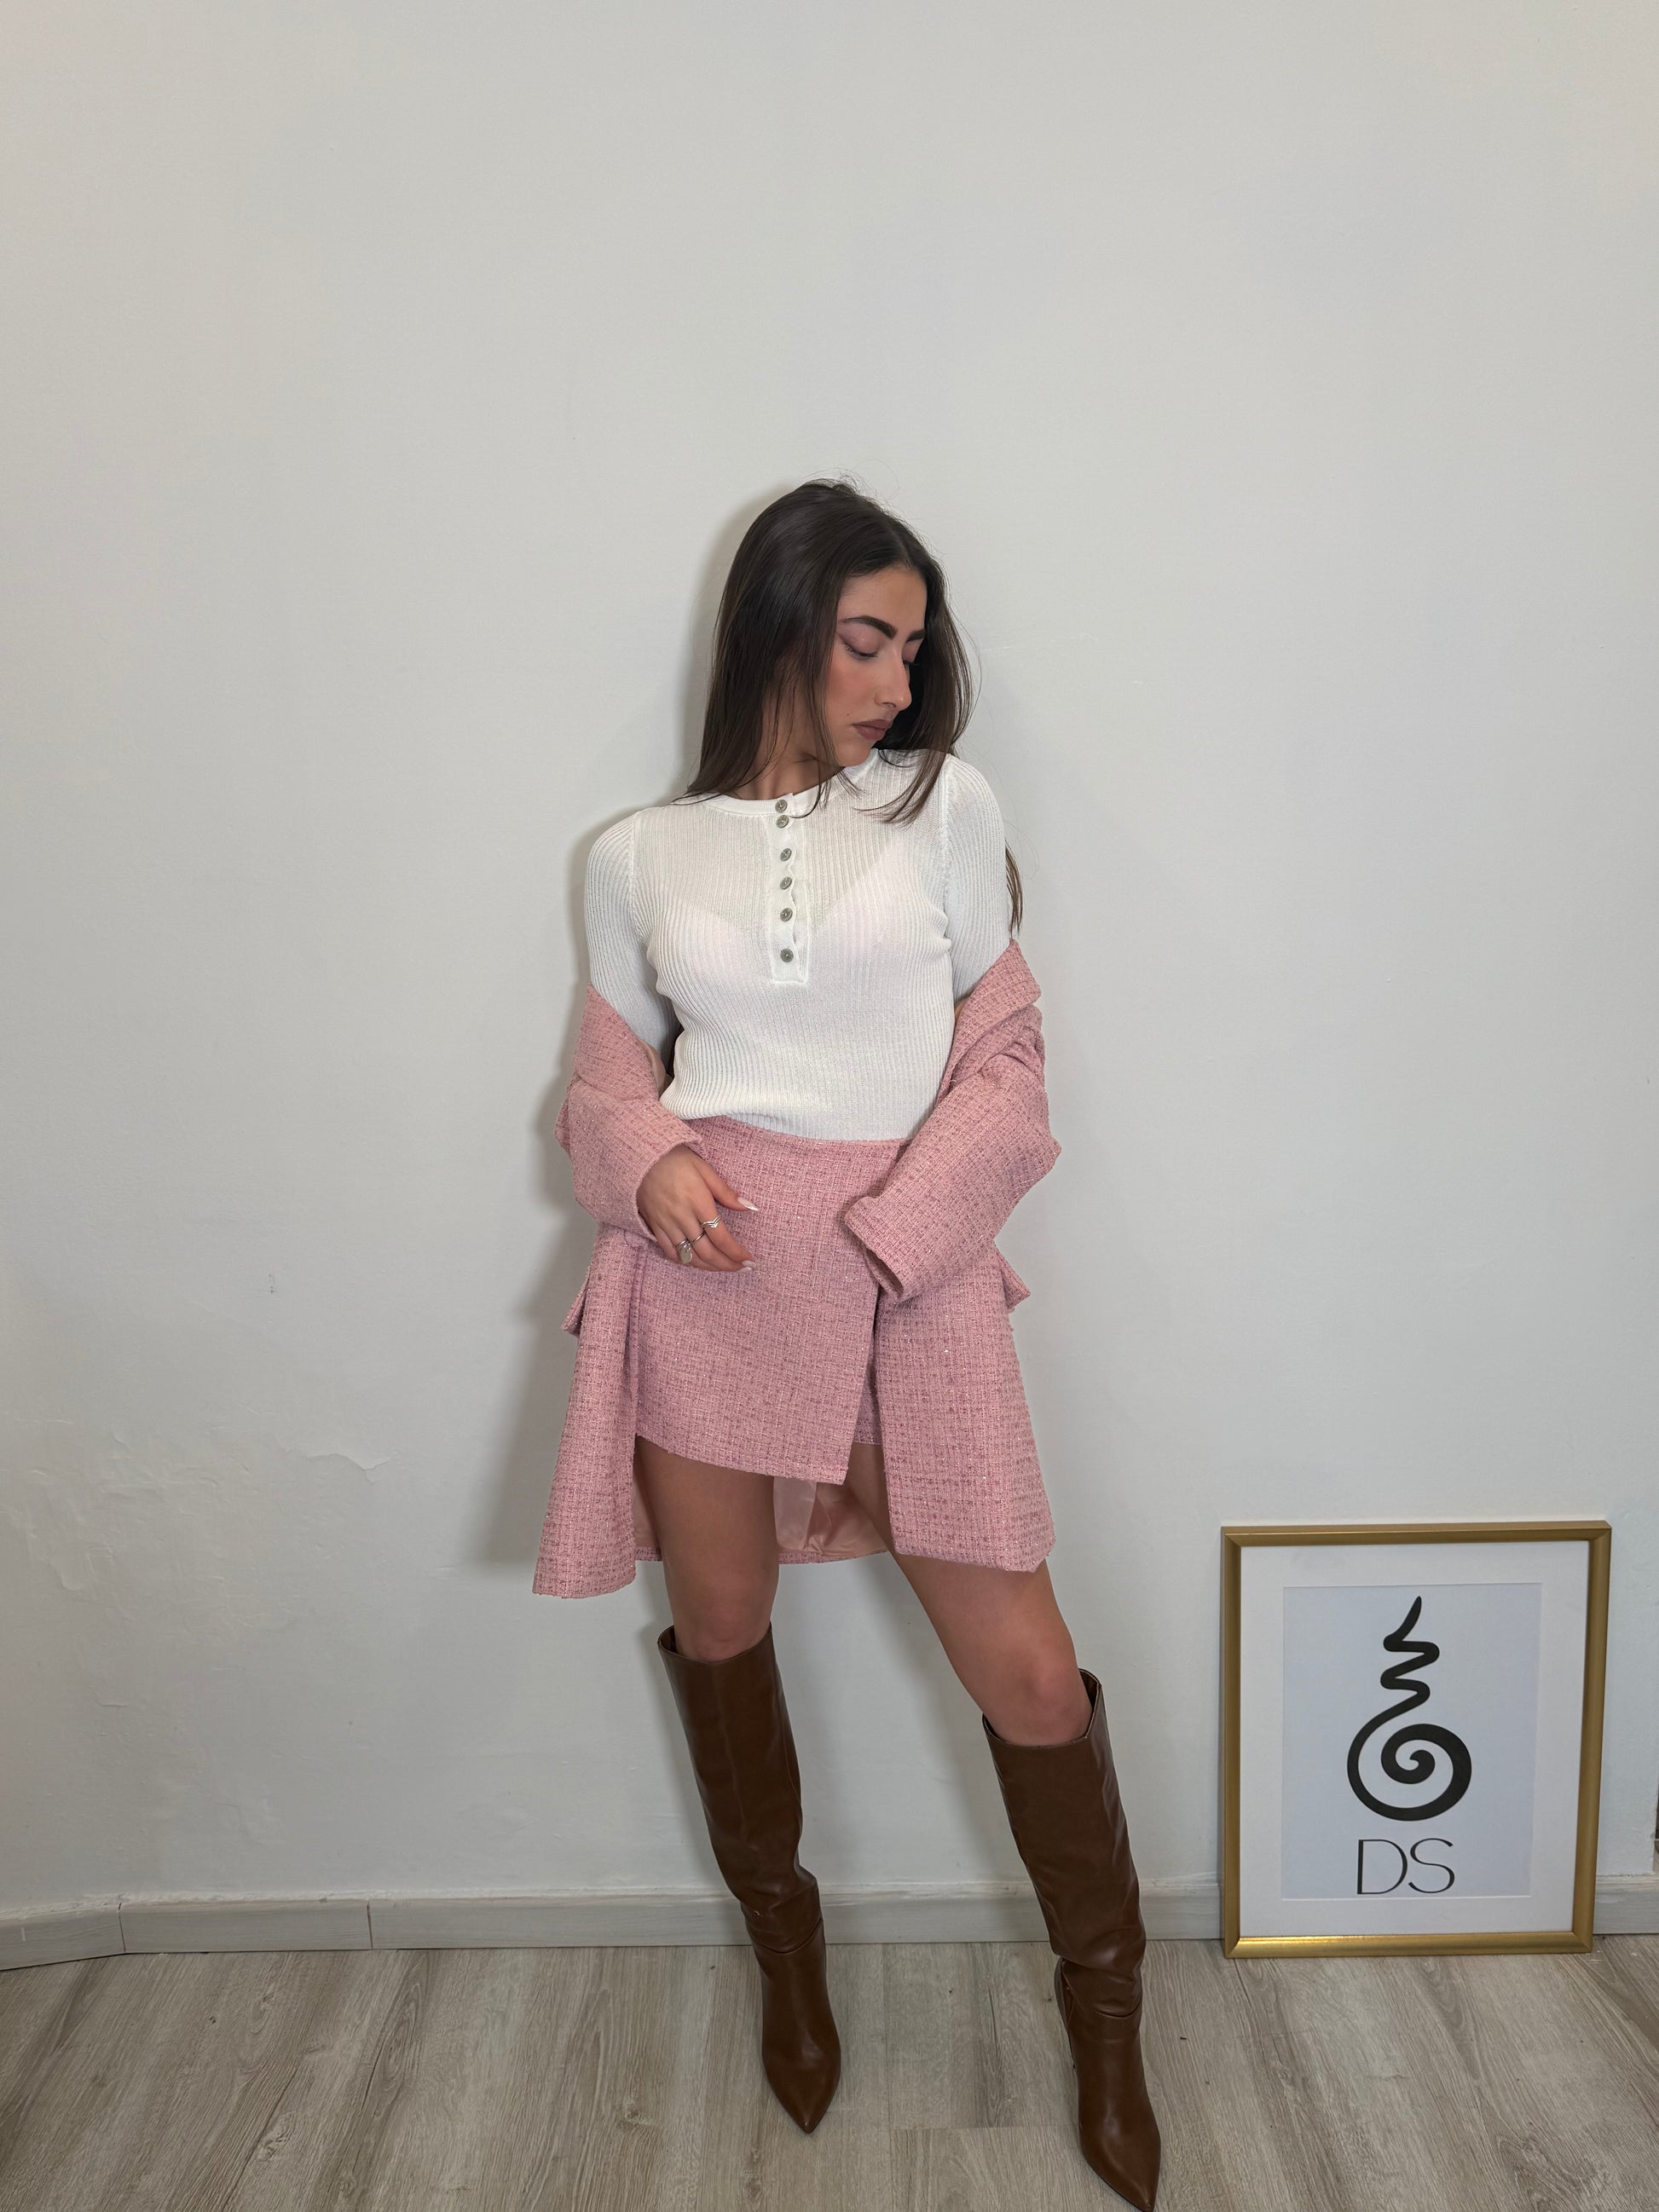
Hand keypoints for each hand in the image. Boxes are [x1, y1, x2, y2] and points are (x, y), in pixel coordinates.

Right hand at [636, 1145, 755, 1270]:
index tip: (748, 1260)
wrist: (640, 1158)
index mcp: (698, 1202)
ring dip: (708, 1267)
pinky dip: (685, 1261)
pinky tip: (696, 1262)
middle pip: (707, 1252)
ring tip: (722, 1267)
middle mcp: (682, 1217)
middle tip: (741, 1268)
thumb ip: (726, 1192)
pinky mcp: (654, 1227)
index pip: (721, 1237)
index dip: (736, 1252)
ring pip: (689, 1256)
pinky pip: (670, 1252)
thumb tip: (750, 1207)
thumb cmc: (674, 1159)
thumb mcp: (704, 1169)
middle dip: (726, 1264)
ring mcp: (667, 1224)